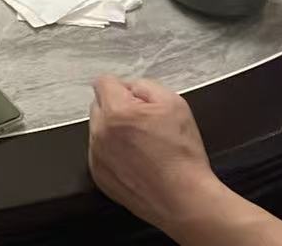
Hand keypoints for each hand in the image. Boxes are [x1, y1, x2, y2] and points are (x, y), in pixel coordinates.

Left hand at [88, 76, 226, 230]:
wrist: (185, 199)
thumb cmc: (182, 155)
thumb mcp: (174, 103)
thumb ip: (145, 86)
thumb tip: (130, 87)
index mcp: (116, 112)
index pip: (103, 82)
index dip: (124, 88)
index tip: (137, 101)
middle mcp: (100, 133)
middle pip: (99, 105)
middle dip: (118, 108)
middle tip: (144, 124)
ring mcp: (97, 156)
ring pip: (99, 129)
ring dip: (114, 131)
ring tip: (143, 146)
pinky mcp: (99, 176)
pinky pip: (100, 153)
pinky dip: (114, 153)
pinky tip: (137, 161)